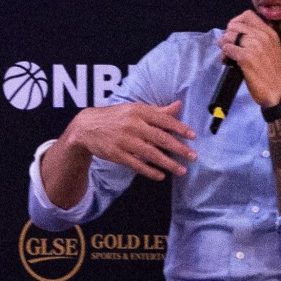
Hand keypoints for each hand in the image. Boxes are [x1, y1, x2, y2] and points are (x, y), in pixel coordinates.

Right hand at [58, 99, 196, 179]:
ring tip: (181, 170)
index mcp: (139, 111)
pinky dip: (150, 171)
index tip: (193, 136)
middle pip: (160, 138)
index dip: (180, 128)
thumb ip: (158, 111)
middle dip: (179, 148)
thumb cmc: (117, 117)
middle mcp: (132, 125)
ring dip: (168, 163)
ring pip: (150, 153)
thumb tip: (179, 105)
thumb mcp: (135, 110)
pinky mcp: (117, 154)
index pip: (164, 120)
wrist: (87, 127)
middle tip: (193, 157)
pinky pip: (137, 164)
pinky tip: (161, 175)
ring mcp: (124, 140)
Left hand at [219, 12, 280, 109]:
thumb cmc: (273, 74)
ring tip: (227, 56)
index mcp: (270, 33)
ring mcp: (255, 47)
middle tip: (229, 47)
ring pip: (229, 36)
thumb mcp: (272, 50)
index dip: (236, 22)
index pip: (247, 15)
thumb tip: (236, 35)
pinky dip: (224, 54)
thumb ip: (258, 39)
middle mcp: (263, 36)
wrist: (278, 93)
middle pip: (234, 25)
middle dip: (228, 35)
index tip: (234, 34)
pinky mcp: (246, 58)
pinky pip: (227, 48)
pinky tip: (228, 61)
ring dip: (224, 45)